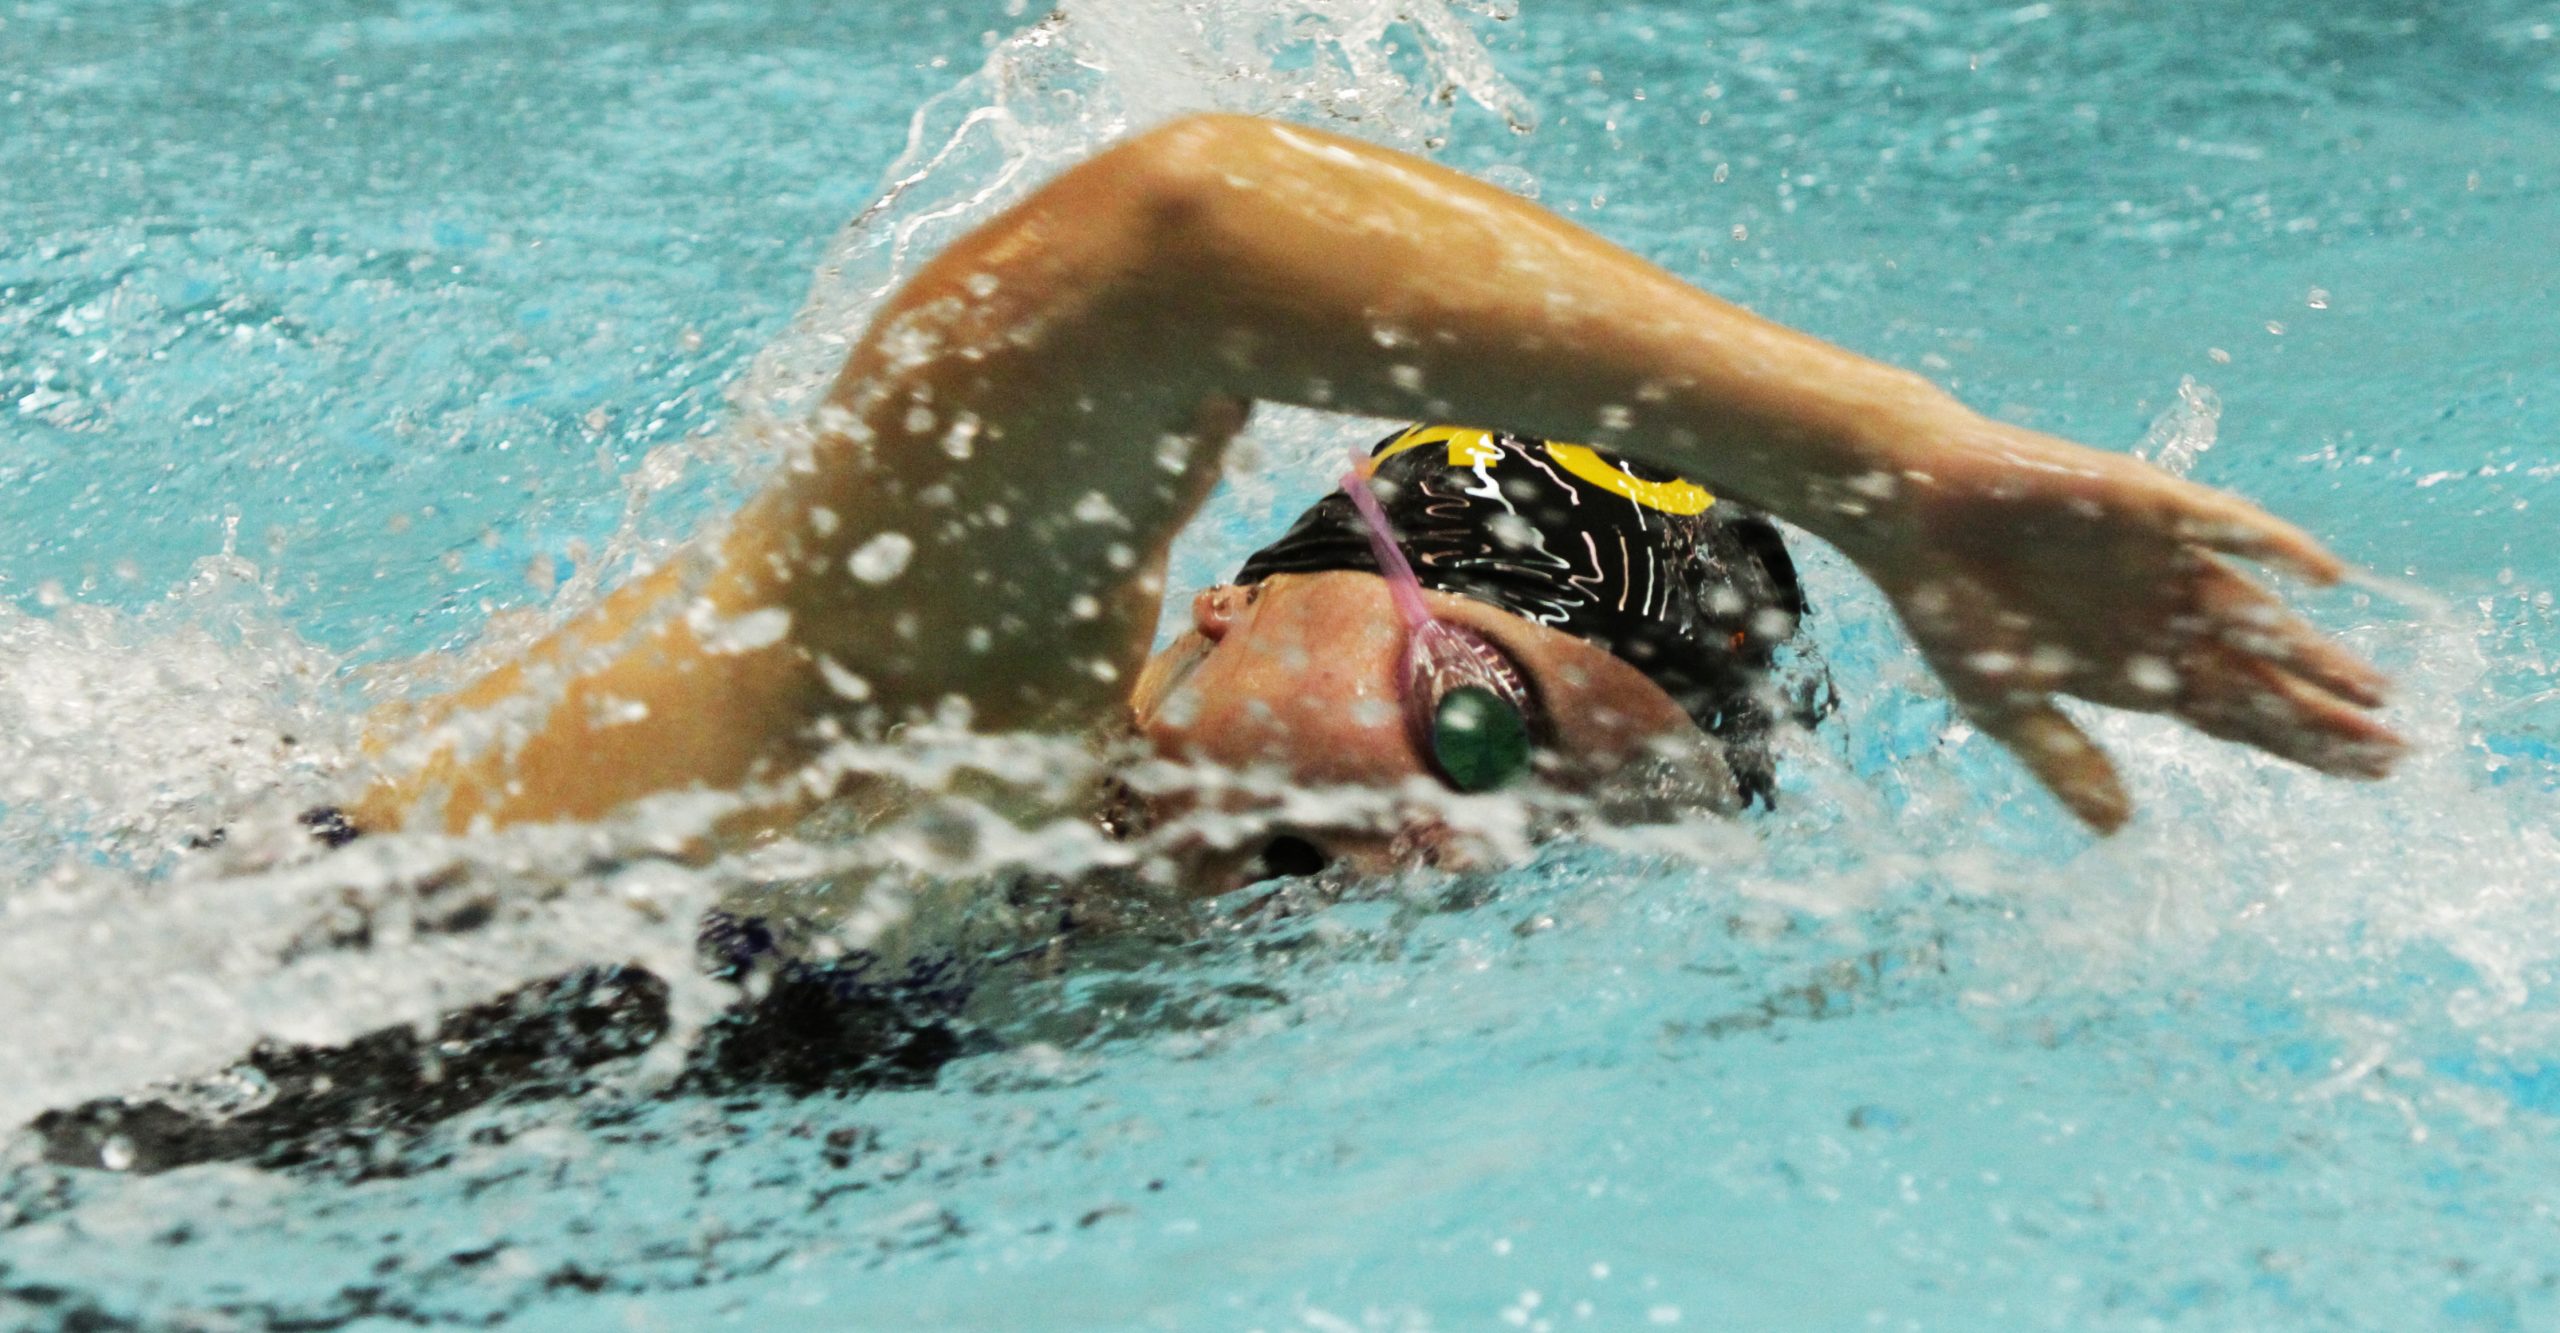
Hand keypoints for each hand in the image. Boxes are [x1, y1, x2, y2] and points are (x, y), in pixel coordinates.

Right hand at [1831, 412, 2402, 831]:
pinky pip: (2224, 527)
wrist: (1907, 506)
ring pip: (2255, 613)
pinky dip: (2274, 548)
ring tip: (2376, 690)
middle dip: (2326, 715)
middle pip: (2261, 675)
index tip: (2365, 777)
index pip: (2236, 713)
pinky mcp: (2145, 506)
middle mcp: (2160, 614)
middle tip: (2398, 753)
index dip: (2299, 745)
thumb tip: (2120, 829)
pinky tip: (2325, 576)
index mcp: (2131, 664)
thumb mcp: (2003, 701)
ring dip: (2312, 650)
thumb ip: (2064, 759)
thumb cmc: (1947, 602)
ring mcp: (2159, 560)